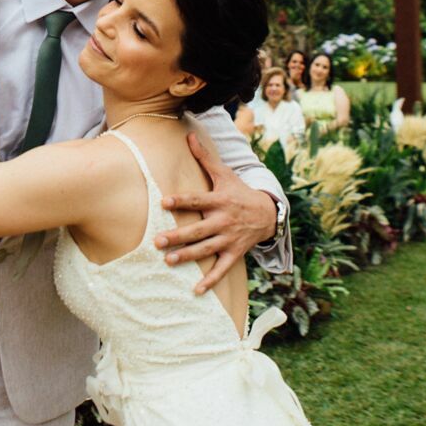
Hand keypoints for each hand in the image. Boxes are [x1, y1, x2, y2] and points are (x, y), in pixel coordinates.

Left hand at [155, 131, 278, 293]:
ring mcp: (229, 238)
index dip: (181, 201)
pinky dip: (210, 281)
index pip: (197, 200)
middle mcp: (223, 221)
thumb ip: (204, 158)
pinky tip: (196, 290)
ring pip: (206, 250)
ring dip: (188, 256)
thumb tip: (188, 135)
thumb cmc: (239, 192)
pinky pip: (222, 269)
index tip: (164, 202)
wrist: (267, 213)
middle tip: (158, 241)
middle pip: (198, 230)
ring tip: (169, 261)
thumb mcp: (225, 174)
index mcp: (219, 200)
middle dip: (178, 236)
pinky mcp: (234, 253)